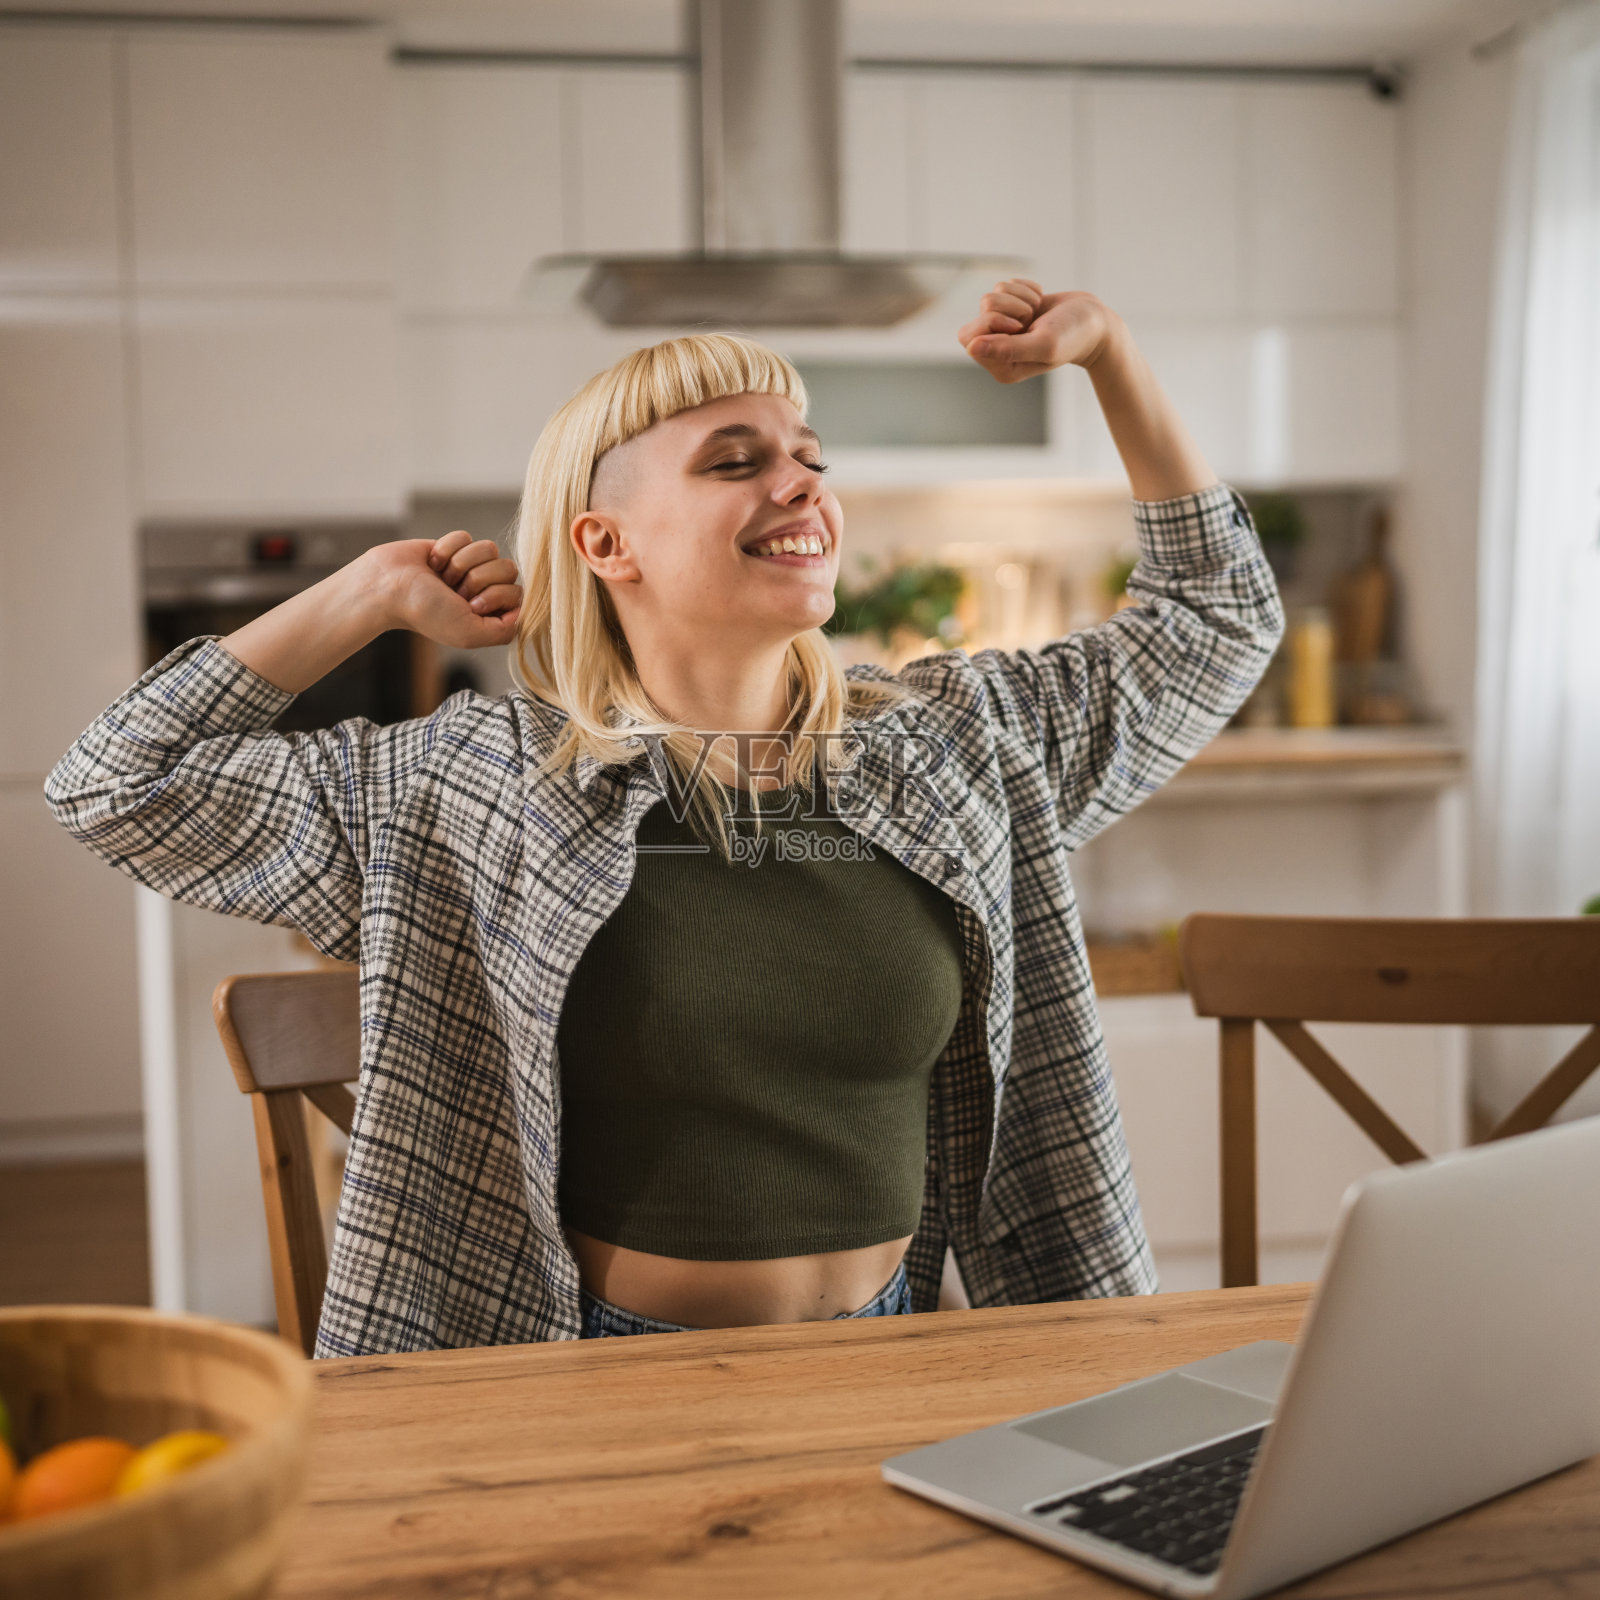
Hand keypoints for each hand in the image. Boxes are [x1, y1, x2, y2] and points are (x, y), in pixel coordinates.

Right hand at [369, 532, 522, 649]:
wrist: (388, 586)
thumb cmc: (425, 613)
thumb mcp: (469, 633)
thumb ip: (505, 630)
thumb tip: (527, 611)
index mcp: (491, 613)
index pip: (519, 594)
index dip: (496, 596)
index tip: (471, 605)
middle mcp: (483, 590)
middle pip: (508, 568)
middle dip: (478, 578)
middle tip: (454, 591)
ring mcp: (470, 567)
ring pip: (489, 549)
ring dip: (461, 563)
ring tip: (442, 577)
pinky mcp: (455, 547)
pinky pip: (466, 537)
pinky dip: (446, 550)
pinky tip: (432, 563)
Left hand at [957, 279, 1120, 383]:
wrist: (1094, 320)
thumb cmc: (1073, 336)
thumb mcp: (1045, 344)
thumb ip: (1008, 350)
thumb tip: (972, 347)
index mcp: (1001, 368)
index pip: (970, 338)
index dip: (992, 324)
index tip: (1020, 327)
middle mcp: (998, 350)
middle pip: (977, 316)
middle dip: (1005, 308)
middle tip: (1029, 319)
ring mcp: (1004, 329)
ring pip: (991, 297)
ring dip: (1020, 299)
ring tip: (1038, 314)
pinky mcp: (1012, 308)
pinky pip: (1005, 286)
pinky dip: (1026, 289)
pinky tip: (1041, 304)